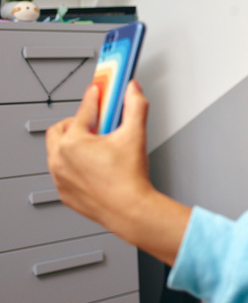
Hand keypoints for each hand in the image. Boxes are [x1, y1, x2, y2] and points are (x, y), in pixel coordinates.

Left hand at [46, 81, 151, 226]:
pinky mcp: (65, 192)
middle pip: (60, 129)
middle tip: (96, 123)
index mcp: (73, 143)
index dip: (94, 98)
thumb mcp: (135, 135)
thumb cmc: (129, 180)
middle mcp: (60, 159)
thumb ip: (135, 106)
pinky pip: (62, 172)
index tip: (98, 92)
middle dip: (76, 122)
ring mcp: (60, 177)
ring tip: (96, 145)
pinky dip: (73, 164)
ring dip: (72, 144)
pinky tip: (94, 166)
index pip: (83, 111)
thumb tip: (133, 90)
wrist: (130, 211)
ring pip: (57, 151)